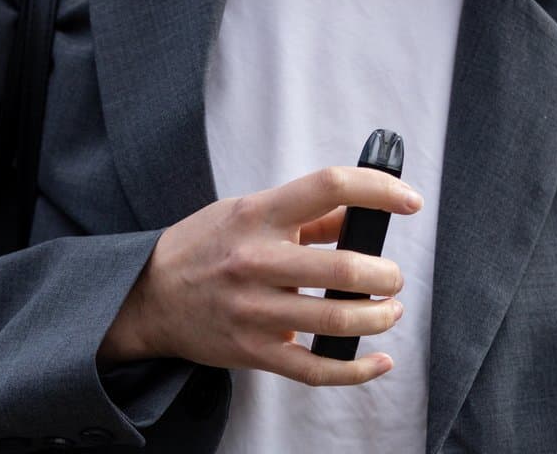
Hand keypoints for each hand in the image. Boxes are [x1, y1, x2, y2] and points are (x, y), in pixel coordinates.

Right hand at [97, 165, 422, 386]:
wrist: (147, 296)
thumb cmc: (203, 247)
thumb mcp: (247, 211)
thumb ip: (306, 214)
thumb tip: (361, 213)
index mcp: (259, 215)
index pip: (329, 187)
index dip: (378, 190)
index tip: (409, 201)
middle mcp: (256, 260)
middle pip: (342, 267)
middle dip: (385, 275)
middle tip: (392, 277)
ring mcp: (254, 309)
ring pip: (336, 320)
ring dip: (379, 317)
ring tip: (388, 310)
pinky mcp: (254, 350)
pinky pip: (315, 368)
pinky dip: (356, 369)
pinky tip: (378, 361)